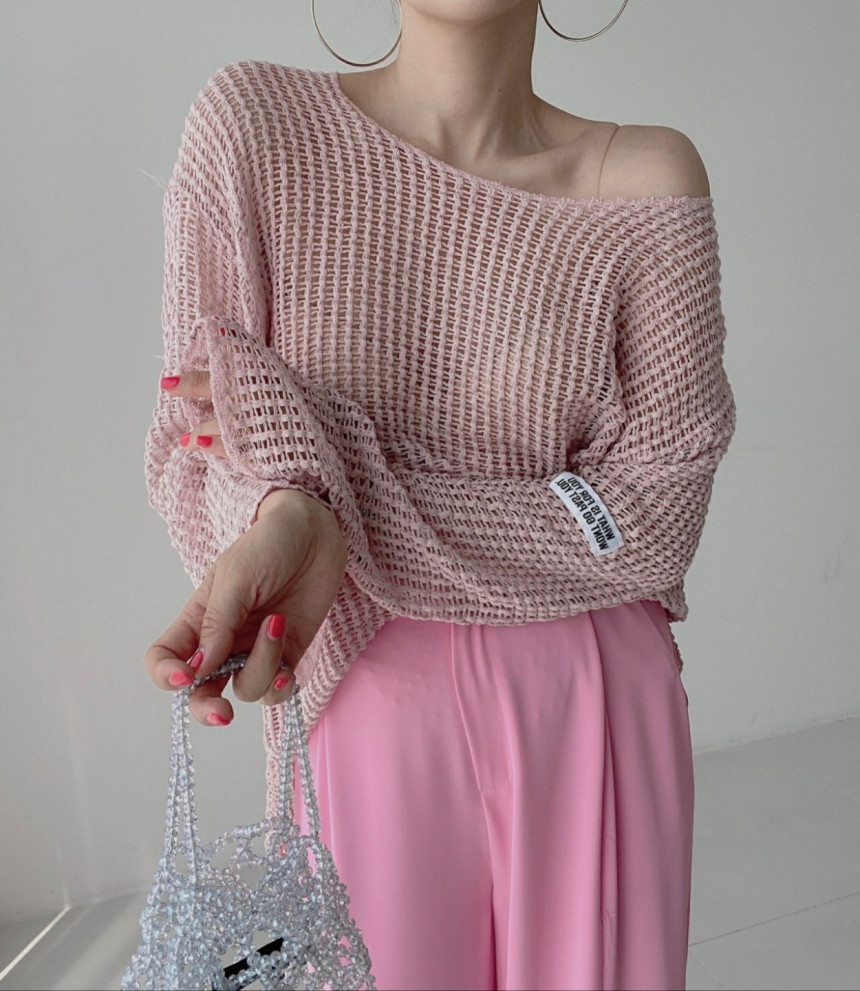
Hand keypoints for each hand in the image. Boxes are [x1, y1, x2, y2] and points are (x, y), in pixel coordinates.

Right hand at [148, 371, 346, 725]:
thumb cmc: (269, 544)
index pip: (164, 658)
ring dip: (261, 667)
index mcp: (198, 619)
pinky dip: (281, 682)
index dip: (166, 675)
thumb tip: (200, 668)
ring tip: (277, 623)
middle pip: (200, 692)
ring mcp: (255, 650)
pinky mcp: (288, 655)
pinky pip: (277, 689)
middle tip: (223, 712)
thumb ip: (218, 623)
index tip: (187, 676)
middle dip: (206, 708)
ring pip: (245, 689)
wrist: (317, 532)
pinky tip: (288, 661)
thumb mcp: (236, 576)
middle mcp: (223, 641)